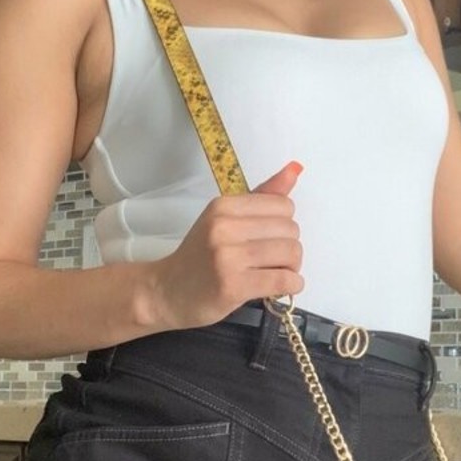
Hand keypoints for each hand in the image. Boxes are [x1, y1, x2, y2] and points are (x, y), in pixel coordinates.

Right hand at [150, 161, 305, 328]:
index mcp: (223, 206)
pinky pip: (284, 280)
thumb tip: (295, 168)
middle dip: (289, 248)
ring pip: (291, 253)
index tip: (270, 239)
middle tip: (273, 261)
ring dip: (292, 268)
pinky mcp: (233, 286)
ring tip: (276, 274)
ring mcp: (228, 257)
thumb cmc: (199, 256)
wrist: (165, 292)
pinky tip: (280, 288)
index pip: (282, 205)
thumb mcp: (224, 220)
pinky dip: (291, 285)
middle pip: (290, 229)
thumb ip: (262, 197)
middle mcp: (224, 227)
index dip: (284, 224)